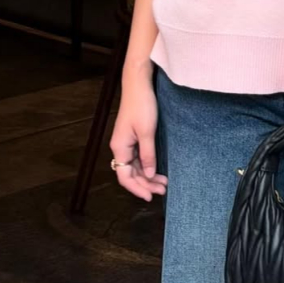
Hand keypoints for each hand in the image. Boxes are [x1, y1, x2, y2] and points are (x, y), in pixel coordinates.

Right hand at [109, 72, 168, 201]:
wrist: (139, 84)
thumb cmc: (142, 105)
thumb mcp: (147, 132)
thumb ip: (148, 154)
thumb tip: (148, 174)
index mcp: (120, 147)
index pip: (125, 177)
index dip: (137, 188)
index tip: (150, 197)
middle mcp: (120, 147)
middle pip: (130, 173)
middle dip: (145, 184)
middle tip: (163, 190)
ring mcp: (126, 142)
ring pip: (135, 166)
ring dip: (148, 176)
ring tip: (163, 183)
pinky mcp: (133, 136)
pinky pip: (138, 157)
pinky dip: (147, 165)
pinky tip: (157, 169)